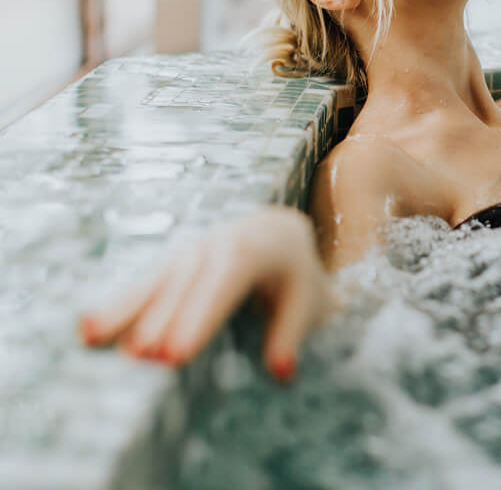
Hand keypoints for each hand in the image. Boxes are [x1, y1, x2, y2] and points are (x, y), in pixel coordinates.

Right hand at [77, 206, 336, 382]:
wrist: (276, 231)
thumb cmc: (293, 275)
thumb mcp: (306, 300)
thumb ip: (291, 335)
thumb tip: (282, 374)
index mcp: (253, 250)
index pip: (224, 284)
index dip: (198, 318)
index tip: (175, 355)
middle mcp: (215, 245)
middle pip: (183, 283)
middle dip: (159, 320)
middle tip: (136, 359)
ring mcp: (188, 250)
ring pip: (154, 280)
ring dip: (124, 308)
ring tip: (91, 337)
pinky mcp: (170, 261)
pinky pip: (144, 282)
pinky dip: (118, 303)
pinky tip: (87, 329)